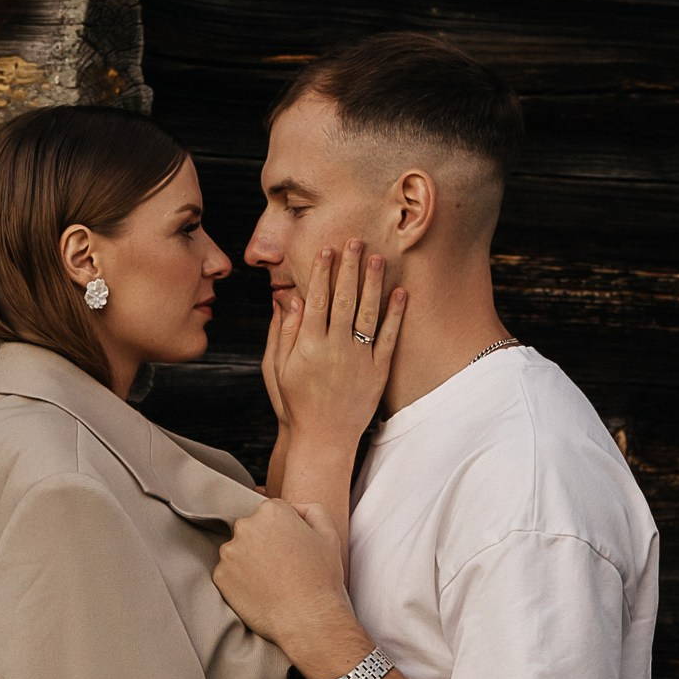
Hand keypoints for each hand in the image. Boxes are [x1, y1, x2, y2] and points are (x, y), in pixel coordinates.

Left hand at [214, 500, 370, 678]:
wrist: (309, 619)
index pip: (271, 513)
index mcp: (271, 512)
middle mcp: (246, 526)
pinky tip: (260, 591)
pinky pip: (228, 573)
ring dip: (249, 561)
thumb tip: (293, 508)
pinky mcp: (220, 576)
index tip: (291, 549)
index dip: (283, 531)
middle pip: (251, 529)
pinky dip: (240, 581)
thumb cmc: (321, 578)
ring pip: (237, 551)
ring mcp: (230, 552)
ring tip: (272, 581)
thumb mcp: (328, 534)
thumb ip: (311, 510)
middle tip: (282, 566)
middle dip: (262, 543)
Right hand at [269, 243, 404, 456]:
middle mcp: (335, 348)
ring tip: (378, 258)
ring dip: (374, 283)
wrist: (322, 438)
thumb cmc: (295, 402)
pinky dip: (396, 315)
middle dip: (349, 267)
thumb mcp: (278, 367)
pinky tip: (400, 293)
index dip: (321, 272)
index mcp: (309, 345)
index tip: (326, 249)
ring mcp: (359, 359)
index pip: (316, 299)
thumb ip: (284, 331)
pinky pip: (389, 338)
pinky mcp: (377, 372)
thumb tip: (287, 298)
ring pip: (369, 313)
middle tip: (355, 241)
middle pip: (344, 299)